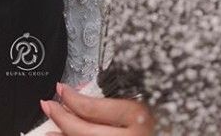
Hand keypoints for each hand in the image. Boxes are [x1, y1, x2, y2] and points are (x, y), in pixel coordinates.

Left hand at [40, 83, 154, 135]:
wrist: (172, 129)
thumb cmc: (161, 114)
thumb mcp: (139, 99)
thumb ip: (114, 96)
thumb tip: (78, 92)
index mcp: (139, 117)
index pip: (95, 109)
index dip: (72, 98)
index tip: (61, 89)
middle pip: (86, 132)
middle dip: (62, 118)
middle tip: (48, 105)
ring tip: (50, 129)